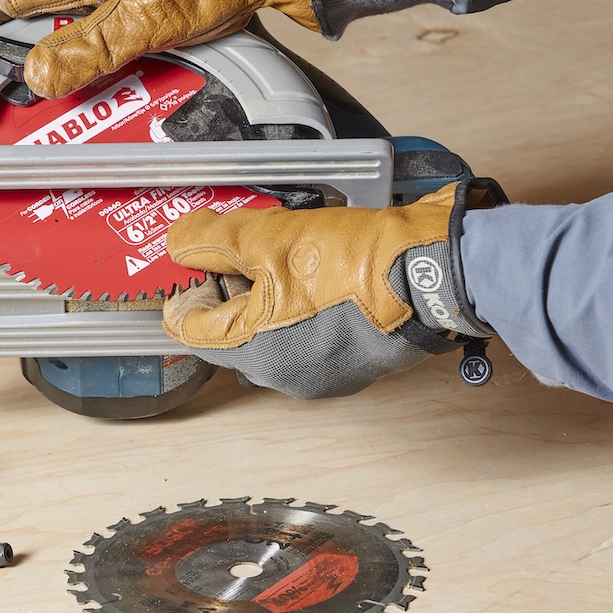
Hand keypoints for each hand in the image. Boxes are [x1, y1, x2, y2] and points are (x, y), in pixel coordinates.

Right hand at [0, 0, 320, 98]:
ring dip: (46, 67)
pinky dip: (82, 69)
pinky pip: (94, 41)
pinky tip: (86, 91)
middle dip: (1, 56)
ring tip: (31, 102)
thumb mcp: (147, 15)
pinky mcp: (138, 7)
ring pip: (61, 33)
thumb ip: (92, 47)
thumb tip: (37, 76)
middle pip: (27, 19)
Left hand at [162, 181, 505, 397]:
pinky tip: (313, 278)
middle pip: (228, 336)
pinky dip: (297, 315)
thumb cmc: (358, 262)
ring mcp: (320, 376)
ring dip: (262, 303)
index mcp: (255, 352)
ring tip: (279, 259)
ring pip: (267, 340)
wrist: (432, 273)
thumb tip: (179, 242)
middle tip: (238, 253)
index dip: (185, 293)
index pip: (190, 331)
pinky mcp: (349, 366)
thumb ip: (213, 240)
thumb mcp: (270, 237)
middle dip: (227, 294)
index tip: (191, 266)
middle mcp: (283, 376)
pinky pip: (304, 343)